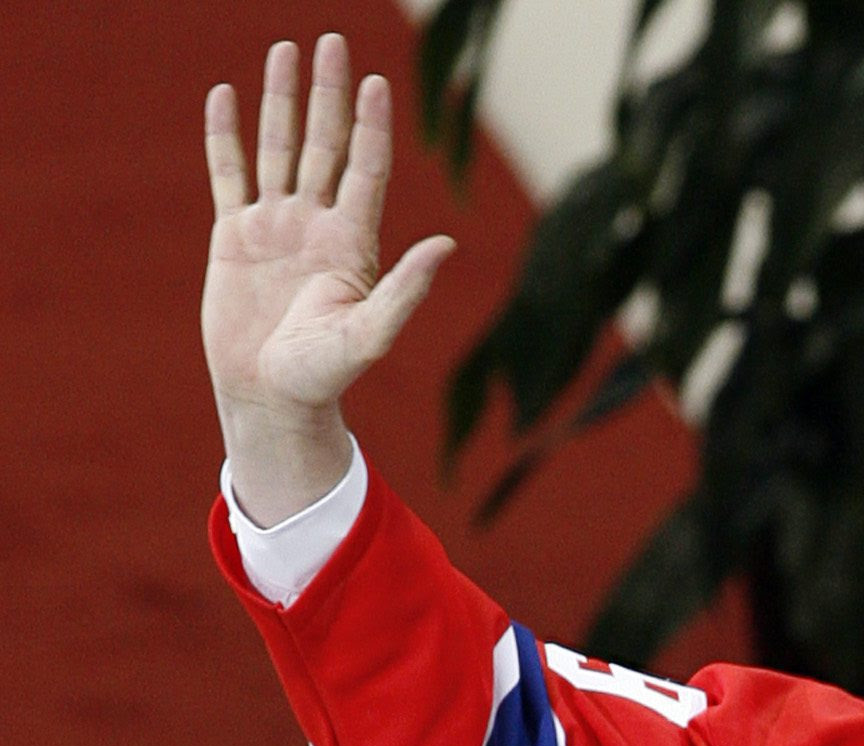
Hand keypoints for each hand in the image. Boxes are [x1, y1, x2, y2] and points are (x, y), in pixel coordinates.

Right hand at [202, 34, 454, 523]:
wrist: (270, 396)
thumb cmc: (325, 374)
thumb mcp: (371, 333)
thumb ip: (406, 289)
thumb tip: (447, 246)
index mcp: (353, 242)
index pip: (366, 168)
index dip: (371, 125)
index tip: (377, 81)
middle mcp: (317, 224)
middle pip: (324, 144)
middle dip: (329, 93)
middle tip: (332, 41)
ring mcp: (275, 226)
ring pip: (279, 148)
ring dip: (282, 100)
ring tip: (286, 51)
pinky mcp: (234, 236)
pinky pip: (229, 174)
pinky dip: (226, 136)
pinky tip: (225, 95)